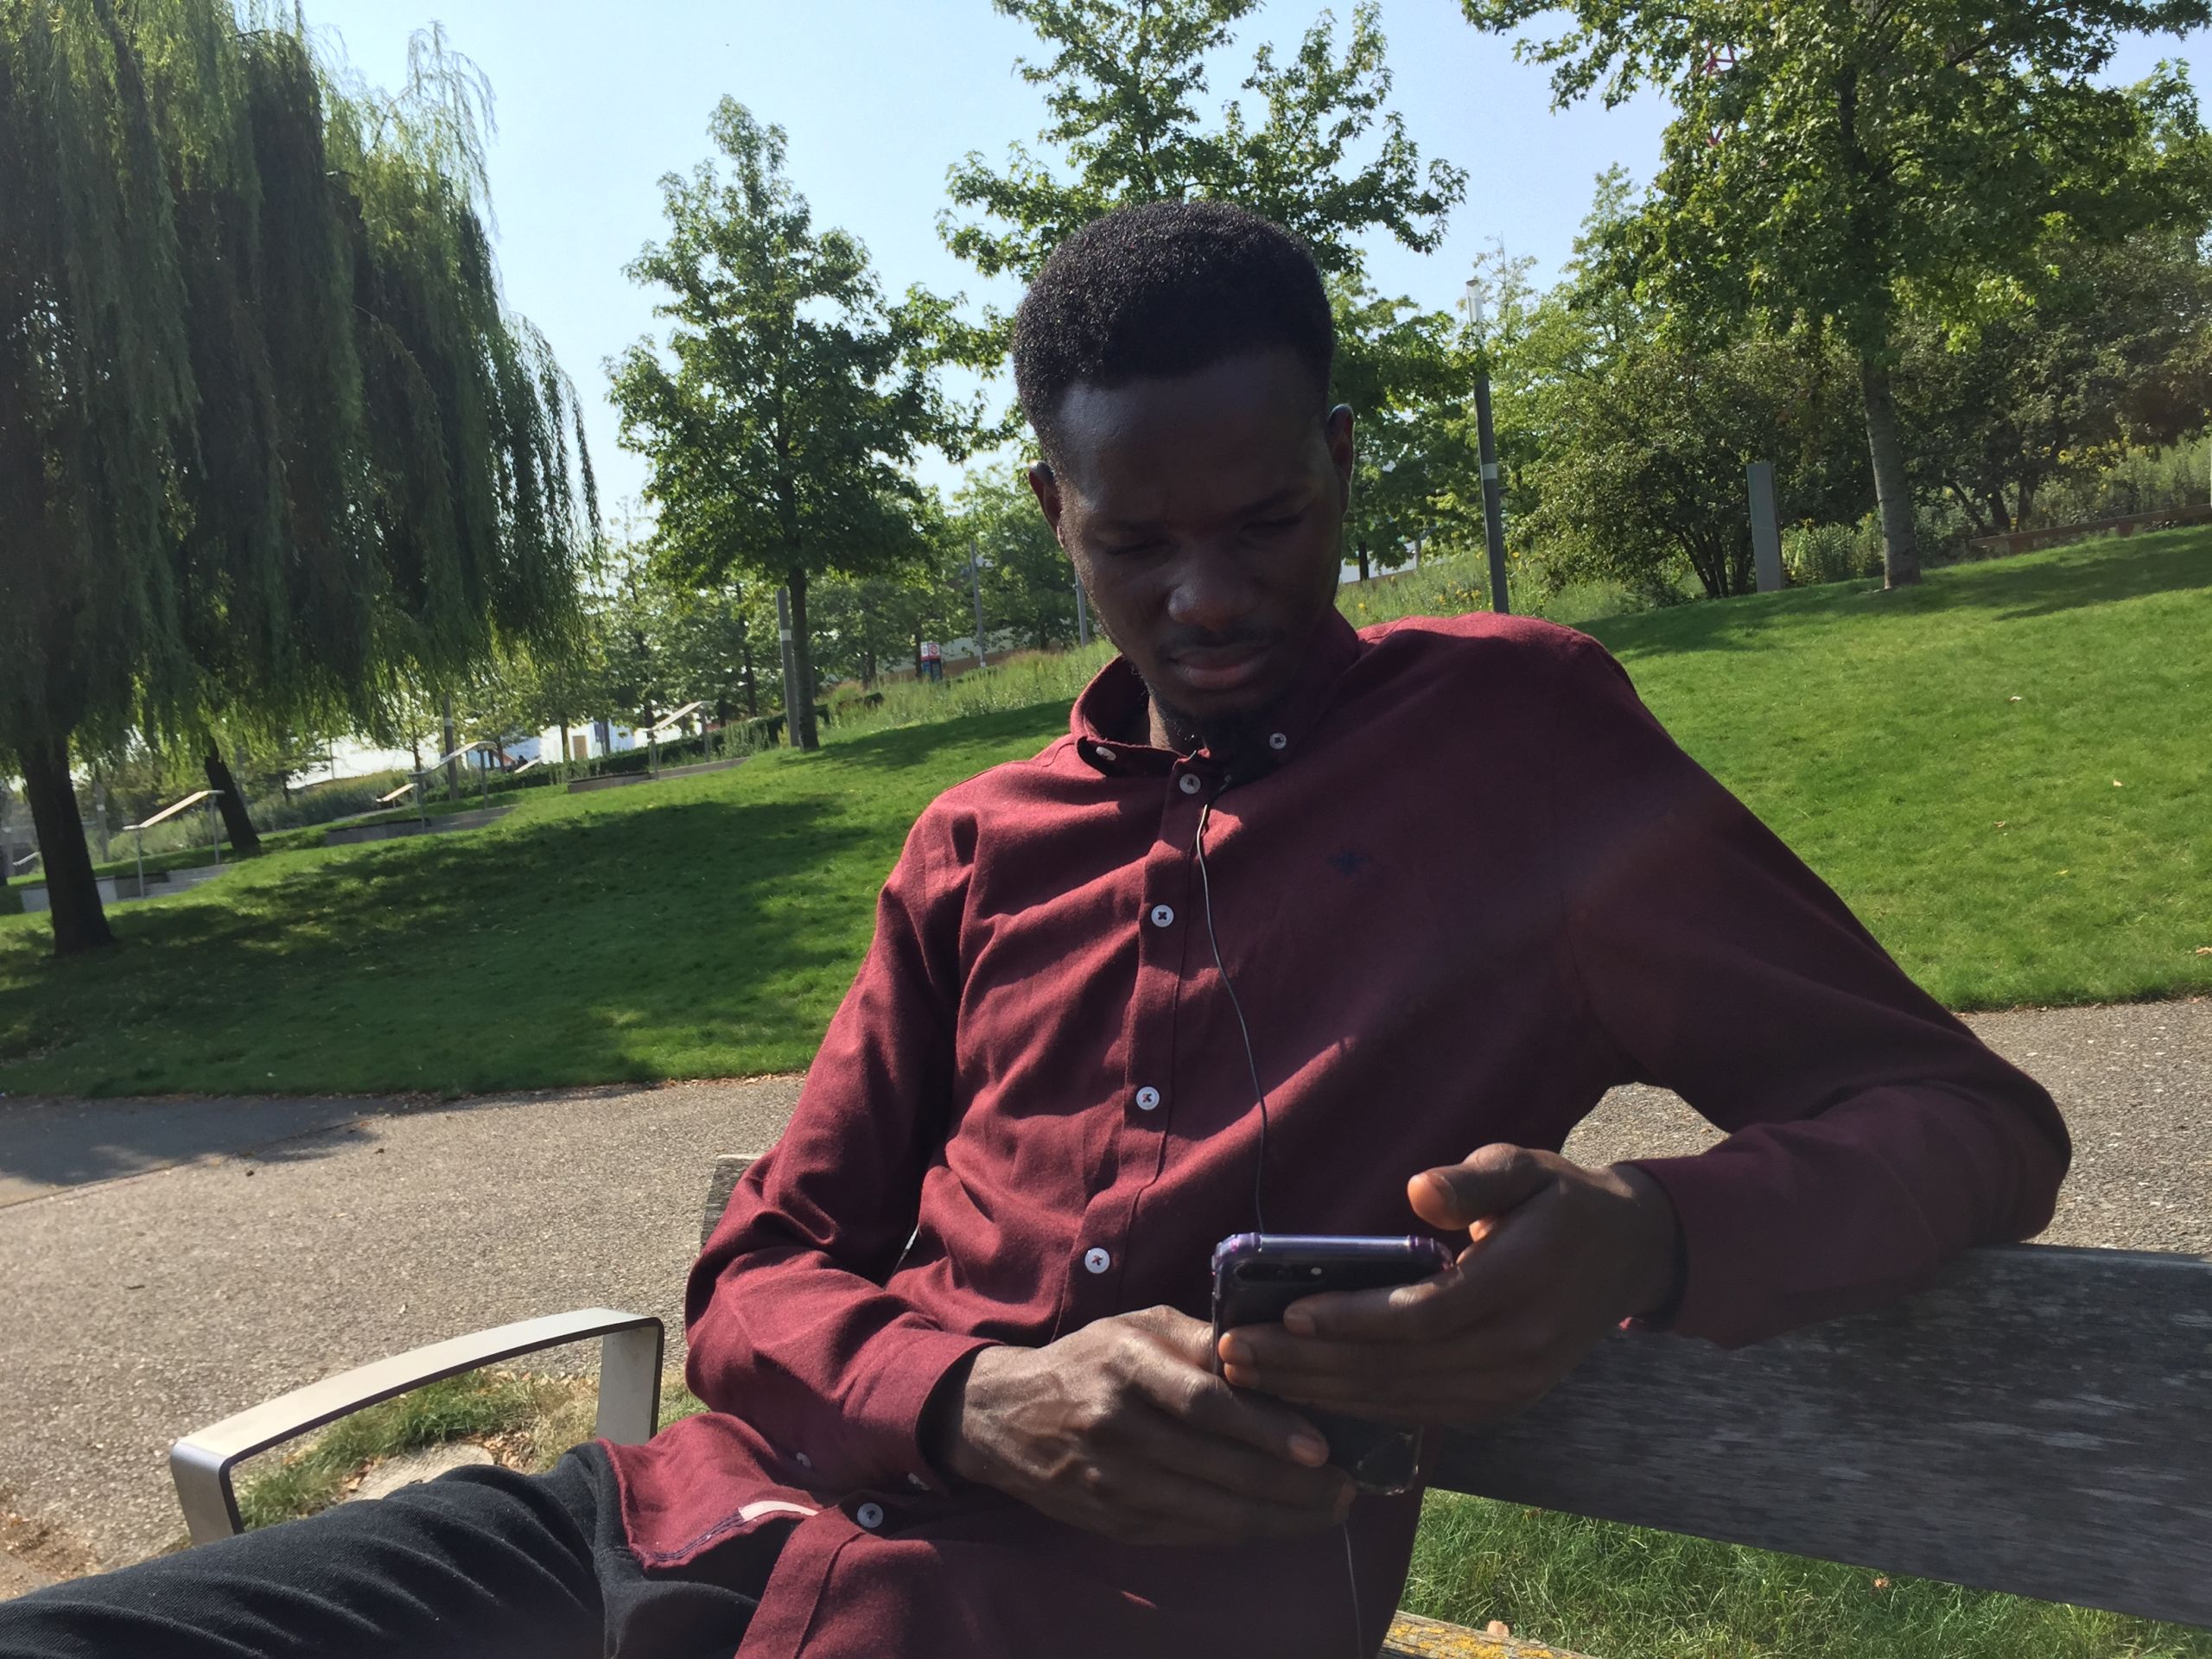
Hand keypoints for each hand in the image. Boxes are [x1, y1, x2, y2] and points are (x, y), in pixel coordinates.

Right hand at [920, 1305, 1354, 1545]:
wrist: (1005, 1416)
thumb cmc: (1090, 1360)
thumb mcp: (1138, 1328)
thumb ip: (1202, 1339)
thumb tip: (1272, 1353)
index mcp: (1125, 1366)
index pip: (1206, 1403)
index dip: (1267, 1428)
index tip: (1320, 1446)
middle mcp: (1116, 1427)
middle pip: (1219, 1467)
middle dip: (1293, 1485)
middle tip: (1346, 1488)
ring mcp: (1113, 1483)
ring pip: (1211, 1511)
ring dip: (1279, 1517)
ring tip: (1328, 1510)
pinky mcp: (1113, 1522)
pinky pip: (1191, 1533)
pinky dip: (1241, 1531)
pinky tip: (1278, 1522)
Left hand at [1216, 1146, 1679, 1426]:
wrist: (1630, 1254)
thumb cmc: (1559, 1199)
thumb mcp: (1523, 1166)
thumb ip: (1473, 1181)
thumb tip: (1419, 1192)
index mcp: (1522, 1283)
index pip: (1424, 1315)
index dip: (1353, 1320)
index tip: (1287, 1313)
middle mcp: (1518, 1349)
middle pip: (1398, 1368)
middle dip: (1308, 1365)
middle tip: (1234, 1353)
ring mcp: (1513, 1386)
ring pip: (1402, 1400)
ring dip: (1320, 1393)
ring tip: (1249, 1378)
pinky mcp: (1503, 1403)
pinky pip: (1421, 1412)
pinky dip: (1359, 1409)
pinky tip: (1306, 1397)